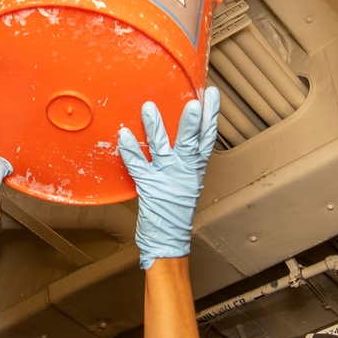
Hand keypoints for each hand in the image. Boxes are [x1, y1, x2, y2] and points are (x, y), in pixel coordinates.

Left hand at [118, 89, 220, 268]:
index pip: (207, 139)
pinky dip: (130, 151)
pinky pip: (138, 166)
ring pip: (162, 149)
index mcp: (195, 169)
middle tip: (195, 101)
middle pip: (192, 142)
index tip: (214, 95)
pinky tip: (124, 135)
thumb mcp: (186, 184)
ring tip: (149, 107)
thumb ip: (184, 162)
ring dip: (156, 128)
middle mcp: (184, 172)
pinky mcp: (149, 188)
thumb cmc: (175, 211)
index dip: (211, 116)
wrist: (168, 241)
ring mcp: (166, 179)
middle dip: (193, 121)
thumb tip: (181, 139)